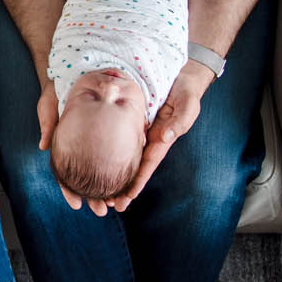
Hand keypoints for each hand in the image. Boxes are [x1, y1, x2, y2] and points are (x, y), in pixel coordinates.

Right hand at [37, 80, 114, 216]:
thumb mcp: (49, 102)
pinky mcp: (112, 133)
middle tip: (102, 211)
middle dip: (95, 196)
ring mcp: (96, 142)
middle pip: (88, 177)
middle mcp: (81, 147)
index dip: (70, 190)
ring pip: (104, 171)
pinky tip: (127, 184)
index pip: (66, 172)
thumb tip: (44, 146)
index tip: (76, 204)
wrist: (75, 72)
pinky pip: (117, 155)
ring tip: (117, 205)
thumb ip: (48, 122)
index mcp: (66, 144)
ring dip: (110, 189)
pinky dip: (121, 171)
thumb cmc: (56, 89)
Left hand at [110, 60, 216, 211]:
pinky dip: (108, 151)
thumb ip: (180, 121)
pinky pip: (117, 138)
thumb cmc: (186, 92)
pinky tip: (94, 161)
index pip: (146, 165)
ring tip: (100, 193)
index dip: (137, 182)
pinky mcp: (130, 121)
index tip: (127, 198)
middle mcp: (148, 139)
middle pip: (132, 167)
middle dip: (123, 187)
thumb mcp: (187, 105)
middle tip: (109, 205)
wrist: (180, 76)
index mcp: (161, 139)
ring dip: (113, 174)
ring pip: (123, 156)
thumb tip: (166, 137)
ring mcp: (138, 131)